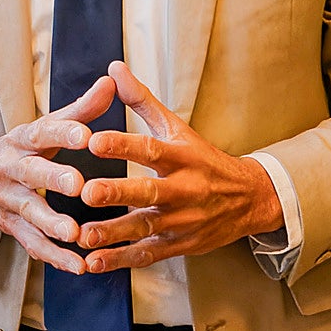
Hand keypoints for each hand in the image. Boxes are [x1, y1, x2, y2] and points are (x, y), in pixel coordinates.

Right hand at [0, 75, 117, 272]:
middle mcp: (13, 169)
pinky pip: (33, 244)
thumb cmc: (21, 148)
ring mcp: (10, 200)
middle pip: (31, 173)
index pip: (42, 132)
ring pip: (29, 213)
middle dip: (53, 179)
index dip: (63, 132)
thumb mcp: (45, 125)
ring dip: (52, 224)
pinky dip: (55, 257)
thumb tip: (111, 82)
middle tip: (78, 185)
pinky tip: (79, 266)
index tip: (85, 134)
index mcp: (24, 139)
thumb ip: (81, 108)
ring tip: (75, 234)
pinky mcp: (13, 228)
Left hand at [78, 61, 284, 270]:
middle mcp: (183, 189)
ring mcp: (182, 220)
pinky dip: (121, 260)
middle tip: (88, 191)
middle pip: (149, 191)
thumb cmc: (203, 159)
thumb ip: (142, 100)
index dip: (122, 144)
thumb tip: (113, 68)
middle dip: (118, 192)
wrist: (248, 200)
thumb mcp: (177, 127)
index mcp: (181, 156)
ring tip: (83, 234)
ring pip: (146, 227)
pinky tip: (94, 262)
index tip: (93, 140)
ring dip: (113, 233)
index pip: (150, 148)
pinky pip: (148, 254)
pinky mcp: (179, 245)